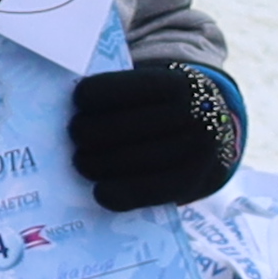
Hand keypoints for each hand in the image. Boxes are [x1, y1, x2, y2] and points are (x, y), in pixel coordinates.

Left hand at [69, 58, 245, 211]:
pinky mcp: (194, 181)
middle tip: (74, 136)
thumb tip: (65, 109)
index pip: (118, 89)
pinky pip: (150, 191)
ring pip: (131, 160)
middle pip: (118, 127)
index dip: (90, 96)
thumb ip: (119, 93)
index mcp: (175, 84)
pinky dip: (119, 194)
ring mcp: (198, 150)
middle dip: (87, 133)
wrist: (212, 131)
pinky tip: (100, 192)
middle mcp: (193, 115)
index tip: (78, 101)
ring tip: (80, 162)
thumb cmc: (163, 106)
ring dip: (95, 164)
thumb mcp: (153, 88)